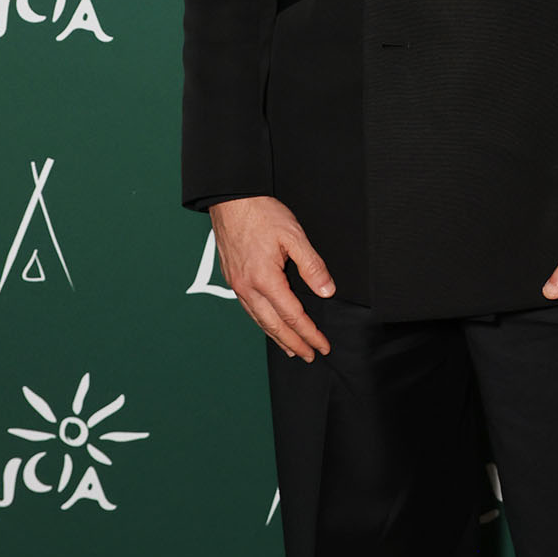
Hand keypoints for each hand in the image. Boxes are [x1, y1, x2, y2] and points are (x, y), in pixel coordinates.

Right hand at [209, 195, 334, 360]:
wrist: (230, 200)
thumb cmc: (262, 213)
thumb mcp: (294, 235)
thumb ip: (312, 265)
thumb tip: (326, 291)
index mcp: (264, 279)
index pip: (292, 316)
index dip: (309, 333)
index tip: (323, 345)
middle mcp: (247, 288)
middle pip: (274, 325)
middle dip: (294, 343)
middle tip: (311, 355)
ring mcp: (237, 285)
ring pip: (260, 321)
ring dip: (278, 337)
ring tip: (292, 349)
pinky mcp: (233, 279)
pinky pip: (249, 310)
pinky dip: (263, 323)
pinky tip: (270, 325)